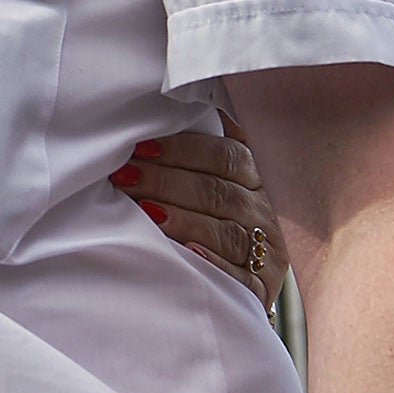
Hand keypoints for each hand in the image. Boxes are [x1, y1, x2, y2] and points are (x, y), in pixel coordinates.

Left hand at [111, 116, 287, 312]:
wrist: (250, 273)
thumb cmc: (221, 212)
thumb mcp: (224, 174)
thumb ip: (208, 143)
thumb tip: (170, 106)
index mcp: (256, 175)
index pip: (224, 155)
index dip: (181, 151)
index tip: (140, 148)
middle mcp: (265, 209)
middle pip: (218, 192)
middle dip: (167, 182)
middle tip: (125, 178)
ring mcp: (268, 249)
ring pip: (227, 231)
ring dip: (184, 220)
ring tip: (147, 212)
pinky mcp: (263, 286)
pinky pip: (240, 276)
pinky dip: (215, 263)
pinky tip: (189, 253)